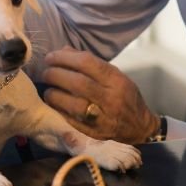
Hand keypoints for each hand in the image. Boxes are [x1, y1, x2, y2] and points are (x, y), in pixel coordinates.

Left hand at [40, 47, 159, 143]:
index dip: (65, 58)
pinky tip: (53, 104)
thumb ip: (91, 64)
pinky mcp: (95, 134)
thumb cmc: (125, 97)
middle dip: (56, 75)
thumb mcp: (115, 76)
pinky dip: (58, 110)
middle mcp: (112, 99)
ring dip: (54, 94)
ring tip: (48, 89)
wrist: (139, 127)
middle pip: (78, 83)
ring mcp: (104, 118)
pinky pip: (71, 121)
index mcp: (117, 81)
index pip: (88, 63)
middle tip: (46, 72)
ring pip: (73, 104)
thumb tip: (64, 51)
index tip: (51, 57)